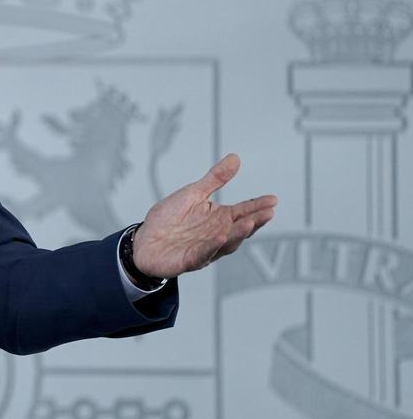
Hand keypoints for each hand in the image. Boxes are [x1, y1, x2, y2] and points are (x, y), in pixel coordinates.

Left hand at [133, 154, 276, 278]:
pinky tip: (220, 237)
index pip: (242, 212)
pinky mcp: (189, 260)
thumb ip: (215, 179)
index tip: (273, 199)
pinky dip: (212, 246)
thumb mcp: (192, 194)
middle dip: (254, 221)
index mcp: (219, 219)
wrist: (144, 241)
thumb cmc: (170, 219)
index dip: (257, 206)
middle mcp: (217, 235)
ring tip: (250, 222)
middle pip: (239, 228)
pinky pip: (203, 254)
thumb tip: (236, 158)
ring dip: (237, 234)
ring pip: (226, 243)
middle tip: (269, 212)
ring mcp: (205, 249)